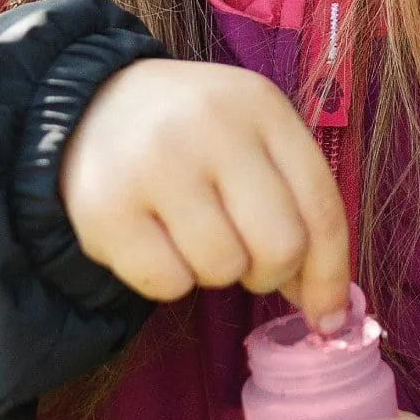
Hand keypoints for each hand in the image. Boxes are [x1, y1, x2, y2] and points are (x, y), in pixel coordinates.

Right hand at [58, 57, 350, 327]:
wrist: (89, 105)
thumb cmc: (192, 133)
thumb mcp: (253, 139)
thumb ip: (297, 207)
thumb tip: (325, 309)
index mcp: (260, 106)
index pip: (321, 206)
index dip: (331, 273)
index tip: (328, 314)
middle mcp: (212, 127)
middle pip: (280, 247)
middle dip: (268, 272)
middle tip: (243, 255)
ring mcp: (156, 164)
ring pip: (222, 271)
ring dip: (212, 270)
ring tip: (189, 230)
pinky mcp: (107, 207)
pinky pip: (166, 285)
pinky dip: (167, 278)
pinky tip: (152, 238)